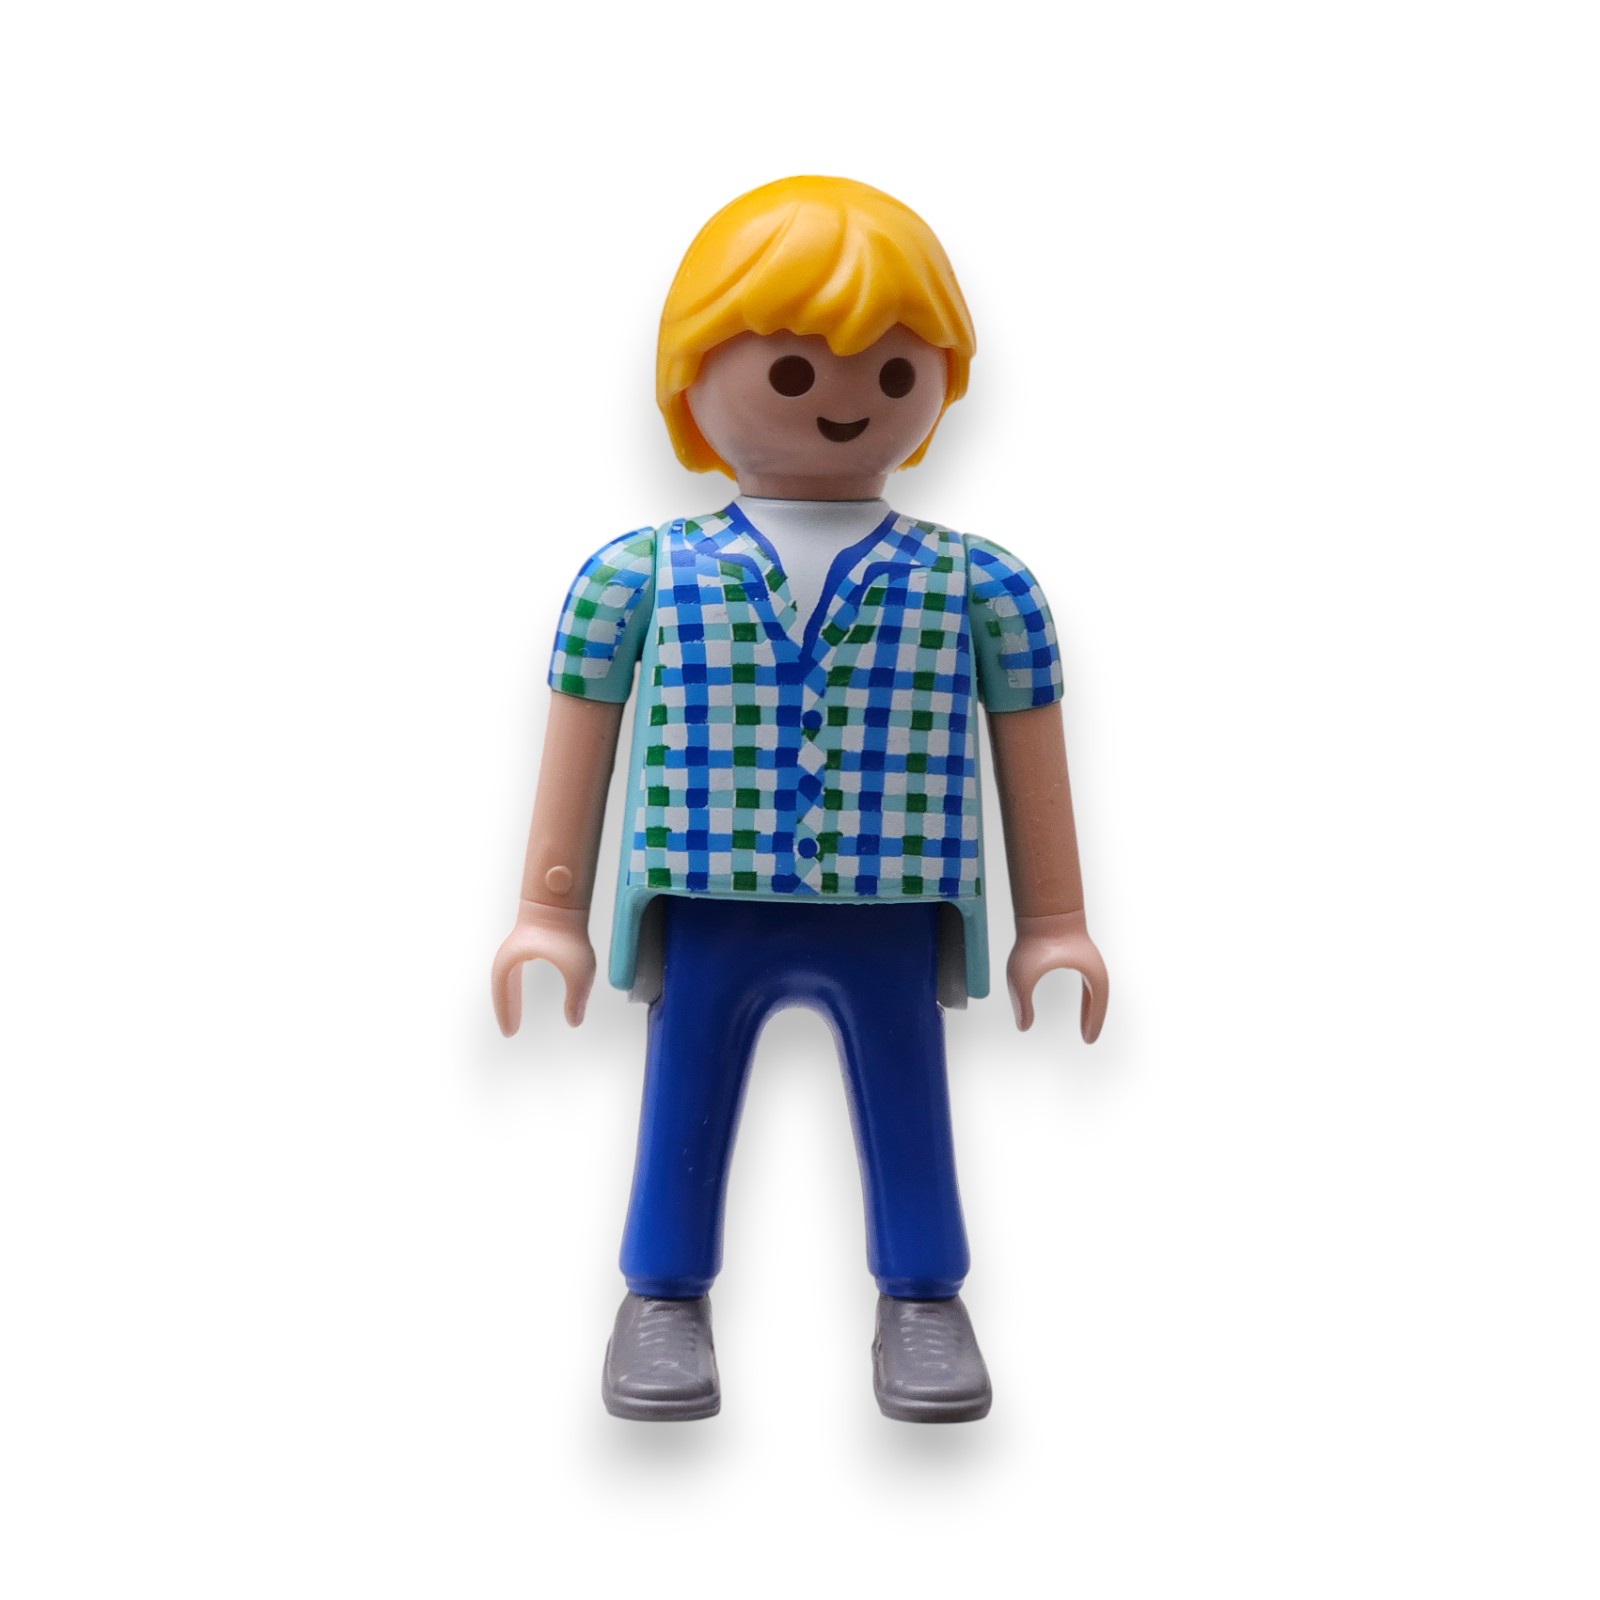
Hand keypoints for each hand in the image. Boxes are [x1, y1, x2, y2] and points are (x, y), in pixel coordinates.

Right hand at [491, 900, 595, 1033]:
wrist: (563, 896)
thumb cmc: (569, 931)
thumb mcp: (578, 969)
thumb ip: (576, 997)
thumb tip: (574, 1022)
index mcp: (512, 961)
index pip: (502, 992)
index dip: (505, 1013)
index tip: (510, 1033)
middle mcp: (509, 954)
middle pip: (501, 986)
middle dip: (505, 1008)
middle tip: (511, 1031)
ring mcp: (516, 945)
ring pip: (506, 977)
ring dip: (509, 996)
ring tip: (515, 1015)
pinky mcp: (526, 940)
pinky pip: (515, 968)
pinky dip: (515, 984)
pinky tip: (521, 991)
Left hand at [1006, 910, 1108, 1042]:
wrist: (1041, 908)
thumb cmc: (1034, 939)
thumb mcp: (1022, 975)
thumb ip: (1022, 1001)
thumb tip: (1023, 1026)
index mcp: (1090, 972)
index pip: (1097, 1003)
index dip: (1093, 1022)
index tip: (1088, 1040)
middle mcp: (1093, 965)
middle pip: (1099, 997)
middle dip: (1094, 1017)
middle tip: (1088, 1036)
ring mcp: (1086, 956)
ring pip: (1095, 988)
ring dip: (1091, 1005)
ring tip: (1085, 1022)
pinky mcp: (1077, 950)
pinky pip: (1087, 978)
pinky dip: (1086, 994)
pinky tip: (1080, 999)